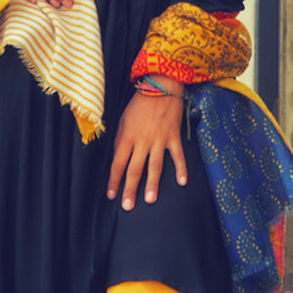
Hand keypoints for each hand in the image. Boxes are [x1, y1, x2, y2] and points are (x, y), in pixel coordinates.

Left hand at [107, 82, 186, 209]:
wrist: (161, 85)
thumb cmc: (139, 102)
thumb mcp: (123, 119)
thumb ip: (120, 139)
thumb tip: (116, 156)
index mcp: (127, 136)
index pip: (117, 163)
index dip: (114, 180)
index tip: (111, 195)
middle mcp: (142, 140)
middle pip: (135, 169)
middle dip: (130, 189)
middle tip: (128, 206)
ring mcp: (159, 139)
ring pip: (155, 166)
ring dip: (152, 184)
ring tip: (150, 199)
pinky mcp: (173, 136)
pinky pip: (178, 155)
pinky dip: (181, 168)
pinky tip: (182, 182)